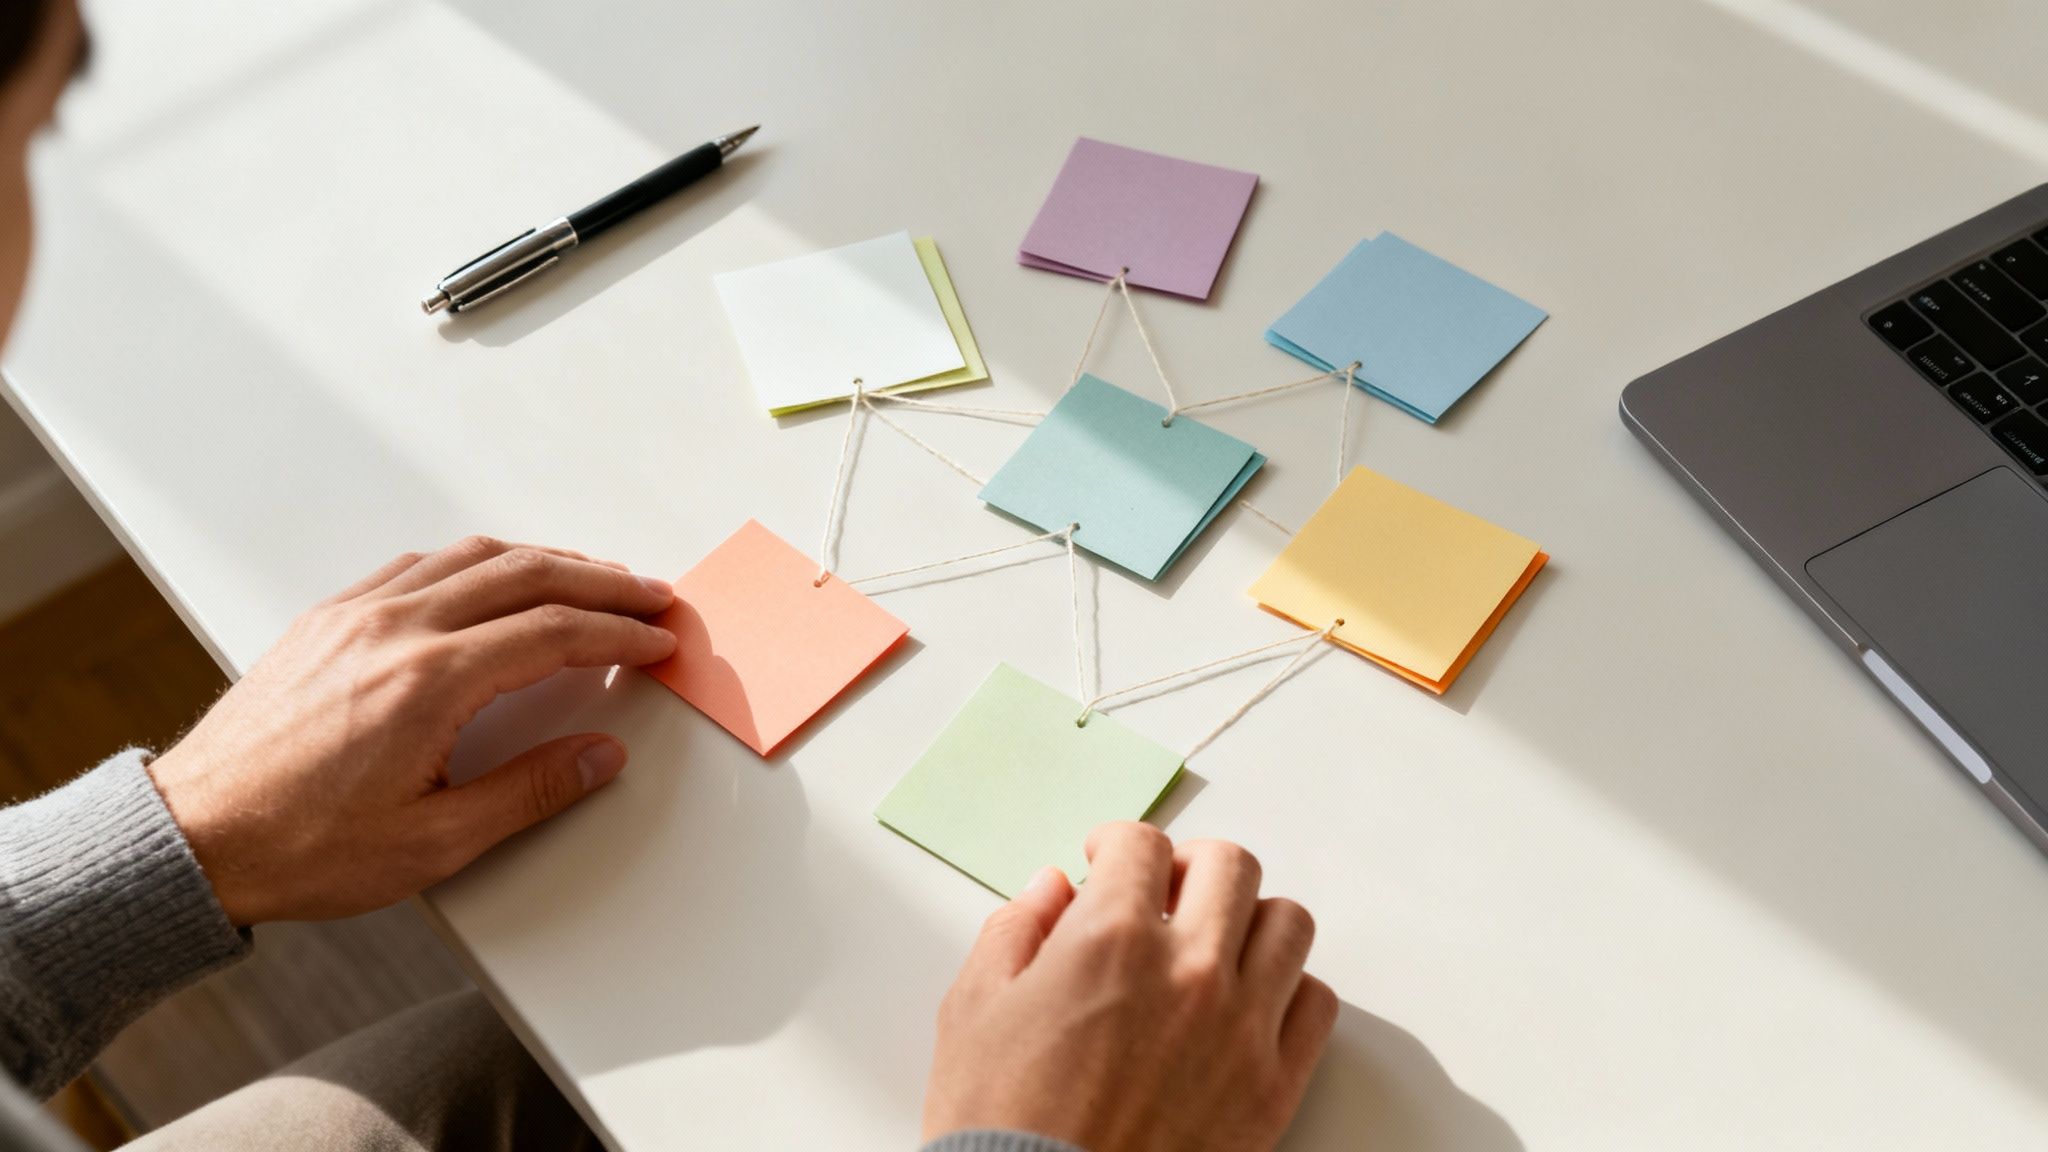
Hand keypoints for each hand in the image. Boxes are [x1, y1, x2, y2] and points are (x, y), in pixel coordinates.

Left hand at [147, 536, 678, 924]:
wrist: (194, 838)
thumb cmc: (301, 847)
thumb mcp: (433, 844)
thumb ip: (529, 792)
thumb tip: (600, 755)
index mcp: (427, 682)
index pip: (552, 634)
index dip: (618, 634)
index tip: (656, 640)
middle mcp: (393, 631)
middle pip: (524, 576)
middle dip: (600, 582)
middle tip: (648, 595)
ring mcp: (355, 617)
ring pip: (470, 558)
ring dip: (543, 560)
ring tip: (589, 577)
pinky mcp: (325, 620)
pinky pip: (416, 566)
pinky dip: (473, 562)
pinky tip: (492, 577)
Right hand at [923, 823, 1337, 1151]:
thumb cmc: (1001, 1125)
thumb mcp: (974, 1010)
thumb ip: (1015, 931)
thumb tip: (1049, 891)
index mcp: (1110, 939)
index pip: (1142, 844)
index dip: (1118, 845)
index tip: (1109, 861)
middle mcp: (1188, 971)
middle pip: (1229, 865)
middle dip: (1190, 866)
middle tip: (1165, 890)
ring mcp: (1240, 1028)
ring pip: (1287, 924)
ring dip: (1248, 920)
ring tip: (1215, 942)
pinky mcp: (1272, 1088)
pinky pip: (1316, 1004)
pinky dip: (1288, 990)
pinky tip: (1249, 1003)